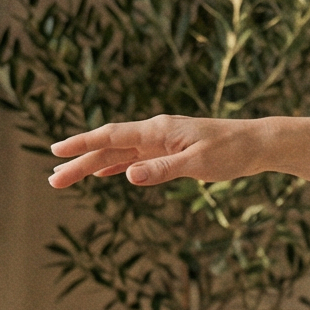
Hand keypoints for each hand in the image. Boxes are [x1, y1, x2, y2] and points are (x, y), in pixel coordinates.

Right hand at [47, 115, 265, 189]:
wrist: (256, 144)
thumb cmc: (232, 152)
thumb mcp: (199, 164)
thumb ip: (162, 170)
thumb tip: (127, 176)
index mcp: (159, 130)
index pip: (112, 135)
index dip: (82, 143)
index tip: (57, 150)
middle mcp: (155, 133)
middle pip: (109, 146)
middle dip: (79, 162)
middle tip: (53, 179)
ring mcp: (161, 142)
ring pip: (118, 153)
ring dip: (93, 165)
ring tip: (66, 177)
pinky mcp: (169, 152)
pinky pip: (135, 158)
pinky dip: (116, 165)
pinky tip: (103, 172)